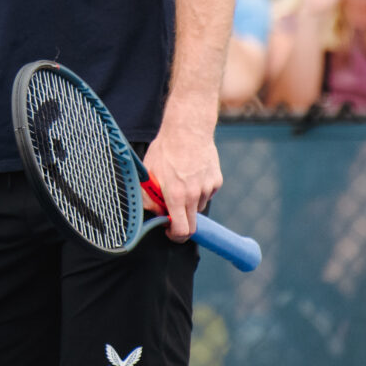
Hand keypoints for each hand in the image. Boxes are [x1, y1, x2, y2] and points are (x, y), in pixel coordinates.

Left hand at [140, 121, 222, 240]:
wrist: (188, 129)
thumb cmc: (166, 149)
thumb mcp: (149, 172)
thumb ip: (149, 197)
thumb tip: (154, 213)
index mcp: (176, 196)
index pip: (182, 231)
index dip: (175, 236)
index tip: (169, 231)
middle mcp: (194, 195)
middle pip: (193, 224)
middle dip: (182, 223)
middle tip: (173, 211)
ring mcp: (208, 188)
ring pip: (198, 206)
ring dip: (189, 202)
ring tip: (181, 181)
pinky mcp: (217, 181)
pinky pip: (207, 193)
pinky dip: (200, 190)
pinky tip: (192, 173)